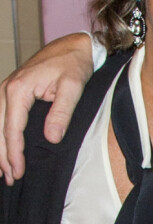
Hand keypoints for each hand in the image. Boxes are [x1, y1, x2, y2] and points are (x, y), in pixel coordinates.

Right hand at [0, 33, 93, 184]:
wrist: (74, 45)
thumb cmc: (74, 63)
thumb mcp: (73, 86)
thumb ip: (61, 112)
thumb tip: (51, 138)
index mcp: (18, 89)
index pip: (12, 128)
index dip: (14, 153)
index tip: (18, 171)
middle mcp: (6, 88)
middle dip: (2, 156)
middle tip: (10, 178)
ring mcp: (6, 88)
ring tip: (3, 171)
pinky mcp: (11, 90)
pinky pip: (0, 116)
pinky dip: (0, 134)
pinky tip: (3, 148)